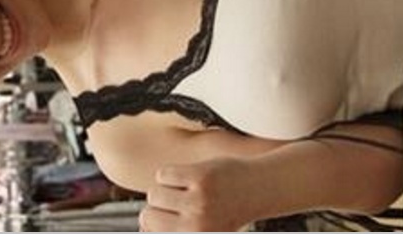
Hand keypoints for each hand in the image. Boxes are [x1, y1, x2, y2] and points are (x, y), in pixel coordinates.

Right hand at [139, 157, 255, 231]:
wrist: (260, 187)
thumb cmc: (223, 209)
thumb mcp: (200, 228)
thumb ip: (174, 229)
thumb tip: (142, 227)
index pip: (150, 229)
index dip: (156, 220)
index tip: (175, 213)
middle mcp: (196, 226)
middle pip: (148, 214)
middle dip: (159, 206)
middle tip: (181, 201)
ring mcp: (198, 202)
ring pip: (154, 193)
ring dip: (166, 189)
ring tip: (188, 189)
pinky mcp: (200, 177)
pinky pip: (163, 174)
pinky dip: (172, 174)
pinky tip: (190, 176)